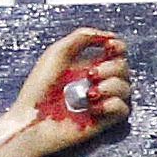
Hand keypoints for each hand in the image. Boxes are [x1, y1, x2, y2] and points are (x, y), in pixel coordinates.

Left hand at [18, 26, 131, 148]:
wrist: (31, 121)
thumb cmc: (37, 90)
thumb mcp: (56, 53)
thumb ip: (81, 37)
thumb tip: (108, 35)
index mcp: (86, 66)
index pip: (115, 52)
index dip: (118, 46)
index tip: (109, 47)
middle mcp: (96, 83)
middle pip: (123, 68)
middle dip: (110, 68)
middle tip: (89, 75)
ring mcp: (100, 102)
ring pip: (126, 88)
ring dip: (110, 86)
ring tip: (90, 94)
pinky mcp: (102, 121)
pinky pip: (123, 110)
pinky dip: (112, 105)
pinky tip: (94, 108)